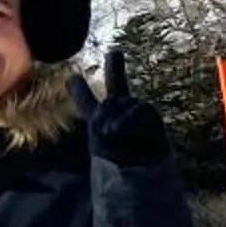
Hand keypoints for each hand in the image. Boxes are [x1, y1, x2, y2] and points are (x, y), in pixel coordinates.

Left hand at [87, 47, 170, 168]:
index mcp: (98, 118)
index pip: (87, 100)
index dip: (81, 89)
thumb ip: (101, 117)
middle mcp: (117, 110)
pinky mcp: (152, 117)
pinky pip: (139, 110)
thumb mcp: (98, 136)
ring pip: (123, 102)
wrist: (138, 174)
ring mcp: (134, 112)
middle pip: (117, 85)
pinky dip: (129, 121)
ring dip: (118, 120)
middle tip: (115, 52)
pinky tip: (127, 133)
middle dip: (116, 68)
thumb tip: (114, 107)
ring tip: (115, 137)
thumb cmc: (114, 160)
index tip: (73, 77)